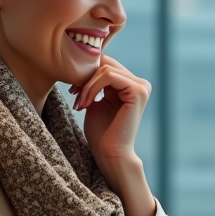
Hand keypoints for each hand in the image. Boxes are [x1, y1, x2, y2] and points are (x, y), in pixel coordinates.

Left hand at [70, 56, 155, 215]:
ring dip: (87, 85)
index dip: (87, 73)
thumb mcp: (95, 100)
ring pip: (105, 68)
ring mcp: (141, 86)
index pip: (106, 63)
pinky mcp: (137, 91)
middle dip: (86, 78)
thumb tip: (87, 62)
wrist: (109, 153)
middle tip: (74, 96)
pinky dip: (92, 87)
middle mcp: (140, 84)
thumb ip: (95, 82)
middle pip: (106, 62)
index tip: (73, 91)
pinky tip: (86, 103)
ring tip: (80, 103)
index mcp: (132, 85)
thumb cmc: (101, 132)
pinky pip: (108, 76)